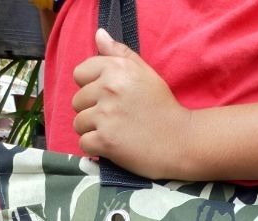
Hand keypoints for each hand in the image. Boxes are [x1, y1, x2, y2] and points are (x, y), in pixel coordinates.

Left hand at [72, 29, 190, 178]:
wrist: (181, 142)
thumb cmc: (163, 108)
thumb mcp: (146, 74)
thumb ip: (120, 54)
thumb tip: (98, 34)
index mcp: (117, 69)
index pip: (80, 74)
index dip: (91, 88)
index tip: (110, 99)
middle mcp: (109, 89)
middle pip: (77, 101)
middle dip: (92, 111)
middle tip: (116, 120)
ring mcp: (106, 116)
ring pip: (78, 123)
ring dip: (93, 131)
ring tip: (115, 133)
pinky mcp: (106, 140)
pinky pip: (84, 144)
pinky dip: (96, 149)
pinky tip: (112, 147)